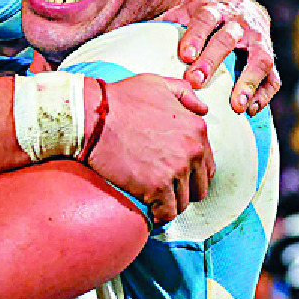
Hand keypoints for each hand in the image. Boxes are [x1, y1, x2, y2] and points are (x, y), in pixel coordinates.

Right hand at [84, 74, 212, 225]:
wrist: (91, 115)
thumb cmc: (120, 99)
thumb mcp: (155, 83)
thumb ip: (184, 93)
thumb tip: (203, 109)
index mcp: (196, 128)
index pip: (207, 165)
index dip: (191, 172)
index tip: (174, 174)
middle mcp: (192, 151)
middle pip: (198, 187)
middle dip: (182, 190)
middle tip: (162, 188)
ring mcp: (175, 171)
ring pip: (182, 202)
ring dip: (169, 203)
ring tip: (153, 200)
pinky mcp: (156, 188)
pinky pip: (166, 213)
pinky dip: (158, 215)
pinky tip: (148, 211)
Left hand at [158, 0, 279, 114]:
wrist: (240, 8)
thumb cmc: (202, 18)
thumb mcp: (183, 14)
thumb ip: (163, 25)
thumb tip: (129, 37)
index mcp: (213, 10)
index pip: (204, 19)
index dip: (195, 37)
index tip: (184, 56)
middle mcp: (238, 23)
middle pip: (227, 39)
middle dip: (212, 61)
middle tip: (196, 81)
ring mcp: (258, 40)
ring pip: (259, 59)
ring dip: (247, 82)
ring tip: (235, 105)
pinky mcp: (269, 57)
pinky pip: (273, 77)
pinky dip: (264, 94)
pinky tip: (250, 110)